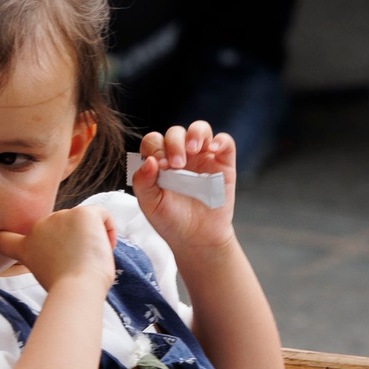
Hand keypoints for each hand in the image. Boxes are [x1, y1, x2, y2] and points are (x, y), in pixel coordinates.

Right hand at [0, 205, 116, 291]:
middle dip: (75, 246)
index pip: (5, 239)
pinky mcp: (82, 213)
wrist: (77, 287)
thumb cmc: (69, 290)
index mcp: (28, 246)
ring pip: (85, 224)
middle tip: (78, 267)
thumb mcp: (49, 277)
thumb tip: (63, 267)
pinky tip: (103, 247)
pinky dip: (109, 229)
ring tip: (89, 261)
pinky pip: (103, 214)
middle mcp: (41, 226)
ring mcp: (61, 216)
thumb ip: (49, 263)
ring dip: (92, 241)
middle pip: (64, 231)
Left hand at [132, 120, 239, 252]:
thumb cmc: (171, 221)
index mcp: (160, 162)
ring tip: (193, 149)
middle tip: (177, 165)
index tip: (161, 167)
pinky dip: (220, 141)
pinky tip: (213, 149)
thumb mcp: (150, 205)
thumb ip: (143, 182)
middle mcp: (181, 155)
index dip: (156, 148)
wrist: (197, 239)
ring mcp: (203, 158)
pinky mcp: (223, 164)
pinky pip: (225, 142)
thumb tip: (149, 161)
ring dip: (195, 134)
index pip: (154, 141)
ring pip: (200, 129)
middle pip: (175, 133)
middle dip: (174, 144)